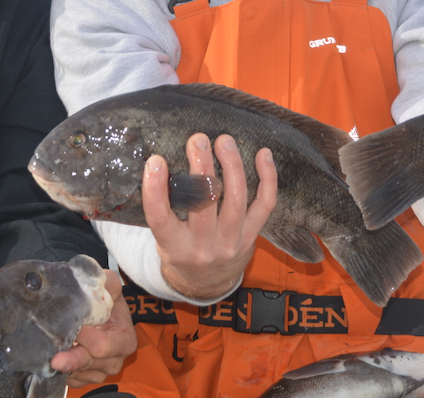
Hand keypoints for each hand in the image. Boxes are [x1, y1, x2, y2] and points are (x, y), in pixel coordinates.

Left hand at [50, 270, 135, 387]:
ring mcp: (102, 372)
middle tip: (54, 356)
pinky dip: (63, 373)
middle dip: (71, 358)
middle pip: (89, 363)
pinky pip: (73, 381)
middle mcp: (115, 360)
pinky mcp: (87, 379)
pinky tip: (57, 359)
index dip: (85, 337)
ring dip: (66, 365)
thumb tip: (97, 282)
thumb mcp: (110, 286)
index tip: (75, 326)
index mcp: (125, 340)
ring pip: (79, 374)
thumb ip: (107, 282)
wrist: (103, 313)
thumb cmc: (107, 300)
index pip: (101, 346)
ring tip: (54, 353)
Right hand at [144, 134, 275, 301]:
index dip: (155, 189)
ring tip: (224, 141)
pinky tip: (263, 154)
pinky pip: (264, 205)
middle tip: (197, 139)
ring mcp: (230, 242)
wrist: (207, 284)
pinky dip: (267, 179)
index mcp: (172, 246)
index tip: (156, 161)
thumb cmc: (181, 250)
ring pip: (236, 200)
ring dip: (232, 166)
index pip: (159, 217)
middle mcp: (202, 247)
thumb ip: (163, 207)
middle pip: (203, 204)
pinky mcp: (252, 236)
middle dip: (201, 167)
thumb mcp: (163, 238)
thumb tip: (158, 160)